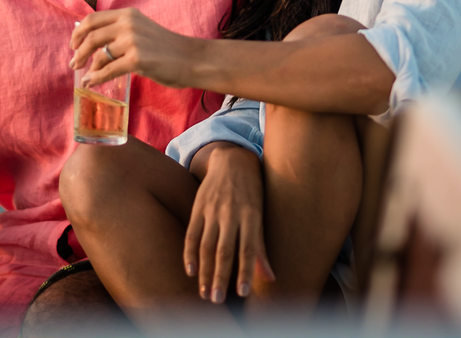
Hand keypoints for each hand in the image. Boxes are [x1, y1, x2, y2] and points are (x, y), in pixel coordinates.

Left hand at [70, 8, 200, 88]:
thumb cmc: (167, 48)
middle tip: (74, 64)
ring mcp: (132, 41)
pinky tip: (91, 83)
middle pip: (91, 36)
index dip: (78, 33)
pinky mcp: (137, 59)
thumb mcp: (142, 30)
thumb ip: (121, 32)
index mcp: (128, 15)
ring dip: (87, 67)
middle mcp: (128, 24)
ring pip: (98, 54)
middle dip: (78, 51)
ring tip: (85, 75)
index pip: (93, 19)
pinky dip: (96, 78)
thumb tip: (93, 46)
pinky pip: (108, 70)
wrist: (191, 59)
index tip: (73, 45)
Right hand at [185, 143, 274, 302]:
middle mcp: (231, 212)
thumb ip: (261, 247)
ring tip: (205, 293)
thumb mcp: (261, 214)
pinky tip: (191, 271)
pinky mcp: (198, 207)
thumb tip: (271, 278)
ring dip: (205, 271)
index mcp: (251, 215)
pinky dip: (189, 254)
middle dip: (220, 277)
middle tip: (217, 300)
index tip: (243, 294)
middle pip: (224, 250)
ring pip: (206, 245)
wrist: (232, 160)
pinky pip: (192, 234)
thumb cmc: (253, 192)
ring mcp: (212, 210)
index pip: (248, 248)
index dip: (245, 271)